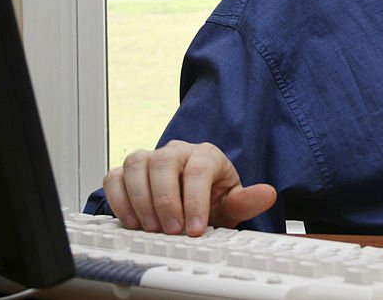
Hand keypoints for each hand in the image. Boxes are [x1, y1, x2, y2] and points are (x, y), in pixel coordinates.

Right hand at [103, 140, 276, 235]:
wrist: (194, 199)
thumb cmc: (213, 198)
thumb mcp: (232, 202)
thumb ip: (247, 201)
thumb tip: (267, 194)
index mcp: (206, 154)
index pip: (198, 170)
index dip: (195, 201)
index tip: (196, 229)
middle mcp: (177, 151)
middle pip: (164, 164)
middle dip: (166, 201)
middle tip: (172, 230)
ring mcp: (151, 158)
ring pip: (137, 166)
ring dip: (141, 200)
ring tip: (152, 228)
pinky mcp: (128, 171)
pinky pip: (115, 176)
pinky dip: (119, 199)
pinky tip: (131, 221)